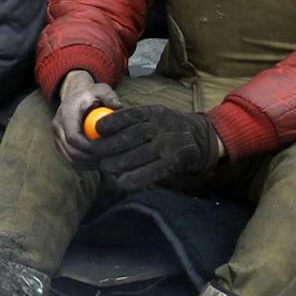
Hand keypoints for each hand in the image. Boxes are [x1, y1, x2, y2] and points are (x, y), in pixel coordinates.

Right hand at [52, 70, 121, 163]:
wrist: (75, 96)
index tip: (105, 150)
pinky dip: (84, 164)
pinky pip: (70, 159)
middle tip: (109, 159)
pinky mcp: (60, 144)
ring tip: (105, 160)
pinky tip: (98, 160)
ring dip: (88, 163)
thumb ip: (109, 96)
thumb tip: (118, 107)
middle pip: (71, 151)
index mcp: (66, 113)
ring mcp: (57, 136)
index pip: (73, 137)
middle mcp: (57, 125)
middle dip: (90, 158)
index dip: (88, 147)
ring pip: (70, 158)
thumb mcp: (101, 90)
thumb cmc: (91, 94)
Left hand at [91, 104, 222, 191]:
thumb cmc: (168, 127)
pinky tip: (122, 182)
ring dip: (120, 162)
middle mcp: (161, 127)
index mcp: (154, 113)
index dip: (113, 122)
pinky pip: (153, 171)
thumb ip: (133, 120)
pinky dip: (137, 177)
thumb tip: (101, 128)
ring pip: (141, 154)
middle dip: (111, 145)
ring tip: (104, 167)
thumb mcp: (154, 115)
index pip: (131, 115)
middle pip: (133, 136)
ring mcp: (168, 145)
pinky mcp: (174, 162)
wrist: (200, 138)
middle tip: (94, 152)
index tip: (97, 128)